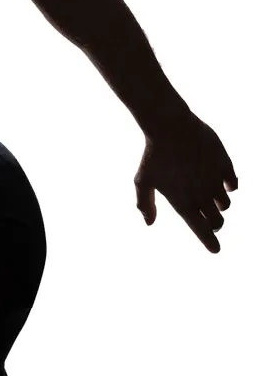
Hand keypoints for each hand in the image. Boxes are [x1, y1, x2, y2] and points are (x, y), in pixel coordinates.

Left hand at [134, 111, 237, 252]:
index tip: (215, 250)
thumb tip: (149, 224)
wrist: (169, 126)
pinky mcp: (225, 164)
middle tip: (210, 220)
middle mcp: (202, 195)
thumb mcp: (142, 180)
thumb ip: (145, 204)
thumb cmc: (152, 155)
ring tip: (210, 198)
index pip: (201, 231)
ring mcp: (215, 180)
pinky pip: (233, 183)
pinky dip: (229, 187)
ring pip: (225, 204)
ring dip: (219, 205)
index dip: (210, 242)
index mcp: (183, 202)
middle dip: (215, 224)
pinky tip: (223, 184)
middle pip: (218, 221)